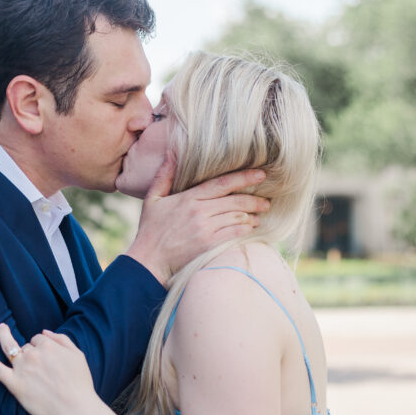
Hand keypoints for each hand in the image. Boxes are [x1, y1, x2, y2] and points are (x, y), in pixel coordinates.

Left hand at [0, 324, 98, 414]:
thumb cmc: (80, 383)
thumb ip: (62, 339)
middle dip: (30, 350)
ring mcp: (21, 368)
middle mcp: (33, 354)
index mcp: (49, 346)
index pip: (39, 339)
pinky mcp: (14, 384)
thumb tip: (45, 331)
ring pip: (11, 349)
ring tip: (1, 329)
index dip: (42, 347)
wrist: (75, 408)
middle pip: (26, 345)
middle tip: (39, 366)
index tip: (47, 358)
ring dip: (4, 337)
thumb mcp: (78, 354)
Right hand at [124, 151, 270, 284]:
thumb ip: (164, 176)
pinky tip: (249, 229)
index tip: (260, 174)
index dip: (244, 177)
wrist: (148, 262)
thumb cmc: (150, 231)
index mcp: (188, 198)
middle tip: (266, 201)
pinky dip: (245, 230)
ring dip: (251, 216)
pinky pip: (235, 234)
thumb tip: (171, 153)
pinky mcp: (209, 246)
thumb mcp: (152, 199)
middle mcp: (199, 212)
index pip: (222, 183)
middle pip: (235, 201)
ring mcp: (205, 230)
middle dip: (254, 200)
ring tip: (258, 216)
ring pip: (238, 217)